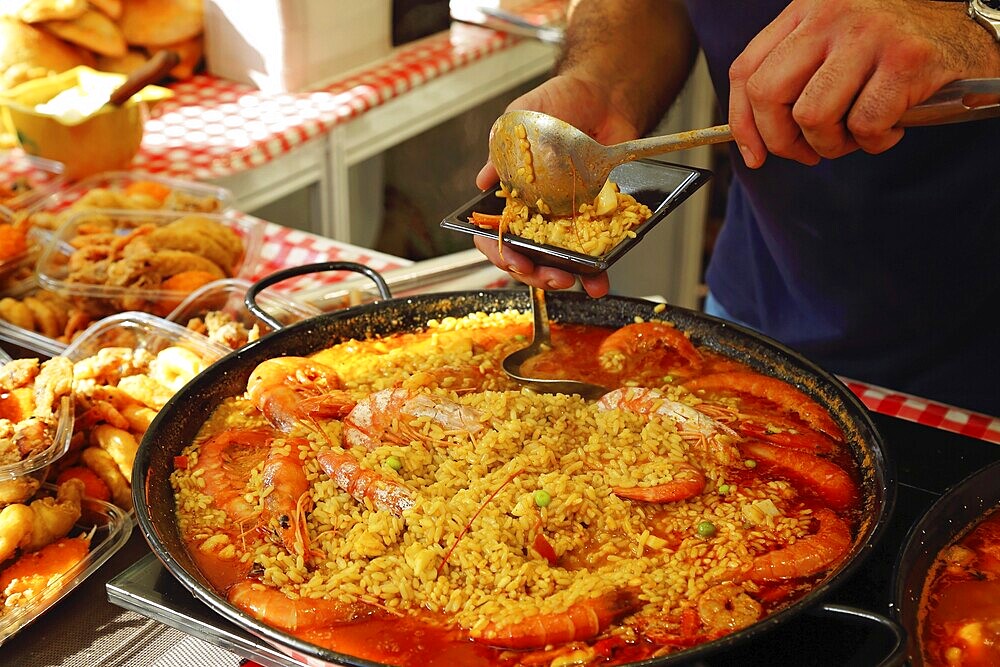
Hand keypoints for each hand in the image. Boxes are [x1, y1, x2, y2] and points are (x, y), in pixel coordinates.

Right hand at [474, 75, 638, 296]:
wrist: (603, 94)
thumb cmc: (556, 104)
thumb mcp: (519, 119)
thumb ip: (500, 151)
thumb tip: (482, 182)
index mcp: (511, 196)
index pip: (495, 235)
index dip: (499, 253)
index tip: (514, 259)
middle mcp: (535, 214)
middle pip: (526, 256)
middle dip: (534, 273)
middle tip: (548, 275)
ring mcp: (565, 220)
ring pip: (558, 262)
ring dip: (563, 278)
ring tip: (573, 281)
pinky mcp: (596, 219)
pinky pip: (594, 252)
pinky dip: (597, 271)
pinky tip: (600, 280)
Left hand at [729, 0, 999, 167]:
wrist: (967, 32)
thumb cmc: (892, 50)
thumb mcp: (832, 45)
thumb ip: (793, 76)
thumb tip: (755, 140)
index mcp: (805, 10)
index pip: (746, 71)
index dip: (742, 123)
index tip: (755, 154)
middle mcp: (831, 15)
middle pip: (768, 94)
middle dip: (781, 140)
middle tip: (807, 152)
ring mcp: (869, 35)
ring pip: (811, 115)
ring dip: (831, 144)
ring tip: (854, 136)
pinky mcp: (906, 59)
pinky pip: (864, 124)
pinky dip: (874, 141)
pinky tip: (891, 127)